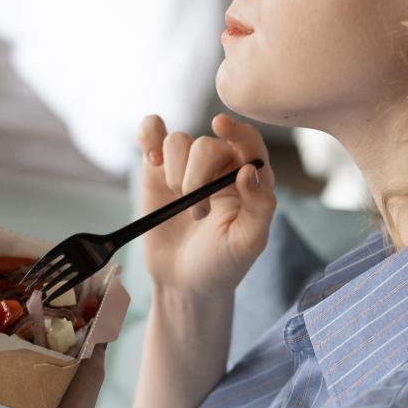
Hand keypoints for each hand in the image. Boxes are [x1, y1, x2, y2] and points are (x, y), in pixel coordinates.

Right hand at [138, 113, 275, 297]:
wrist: (184, 282)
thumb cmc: (222, 264)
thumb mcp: (248, 242)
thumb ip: (259, 206)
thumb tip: (249, 170)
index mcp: (249, 178)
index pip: (248, 141)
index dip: (236, 129)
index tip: (220, 125)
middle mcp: (219, 166)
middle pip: (206, 145)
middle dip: (197, 178)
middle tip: (198, 213)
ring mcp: (186, 166)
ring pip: (177, 141)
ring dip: (175, 172)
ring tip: (181, 203)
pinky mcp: (157, 170)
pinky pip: (152, 134)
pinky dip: (149, 136)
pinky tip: (152, 160)